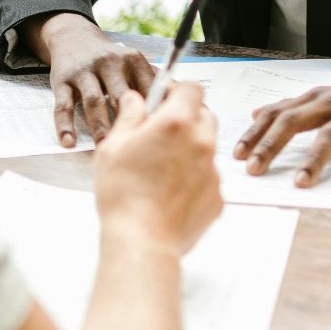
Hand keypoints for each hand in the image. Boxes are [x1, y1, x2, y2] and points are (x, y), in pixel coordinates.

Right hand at [25, 12, 156, 146]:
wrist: (73, 37)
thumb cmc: (110, 60)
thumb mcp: (132, 63)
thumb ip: (151, 84)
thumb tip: (180, 110)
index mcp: (132, 60)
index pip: (148, 88)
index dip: (155, 112)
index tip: (161, 135)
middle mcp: (109, 62)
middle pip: (122, 95)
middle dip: (130, 122)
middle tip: (136, 149)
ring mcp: (84, 70)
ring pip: (93, 102)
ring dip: (100, 127)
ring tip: (104, 149)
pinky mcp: (61, 80)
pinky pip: (63, 106)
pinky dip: (65, 126)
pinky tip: (68, 142)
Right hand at [93, 82, 221, 256]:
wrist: (142, 241)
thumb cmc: (124, 196)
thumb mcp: (113, 148)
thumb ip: (129, 118)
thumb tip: (134, 101)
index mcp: (176, 123)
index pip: (192, 88)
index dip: (177, 91)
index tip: (164, 100)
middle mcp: (201, 142)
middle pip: (205, 115)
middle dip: (187, 119)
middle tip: (161, 135)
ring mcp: (213, 171)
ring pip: (207, 148)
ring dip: (190, 150)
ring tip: (161, 170)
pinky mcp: (217, 196)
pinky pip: (209, 178)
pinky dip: (194, 179)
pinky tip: (170, 192)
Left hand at [233, 65, 330, 190]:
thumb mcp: (328, 97)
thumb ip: (294, 106)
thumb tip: (257, 112)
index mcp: (317, 97)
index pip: (277, 113)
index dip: (254, 133)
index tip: (234, 154)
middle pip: (295, 121)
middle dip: (271, 145)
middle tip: (253, 169)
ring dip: (314, 160)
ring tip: (301, 184)